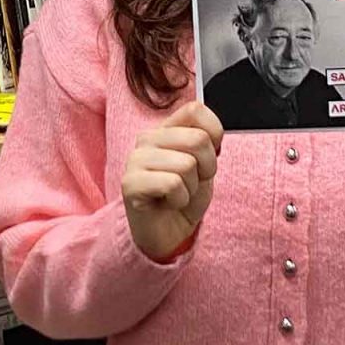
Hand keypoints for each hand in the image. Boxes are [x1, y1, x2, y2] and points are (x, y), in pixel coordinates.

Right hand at [122, 101, 222, 261]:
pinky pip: (172, 184)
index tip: (208, 156)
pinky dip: (180, 199)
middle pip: (198, 139)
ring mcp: (135, 159)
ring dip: (191, 187)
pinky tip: (168, 203)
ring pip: (186, 164)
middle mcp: (147, 139)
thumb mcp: (204, 166)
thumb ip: (207, 142)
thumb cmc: (184, 198)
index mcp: (166, 129)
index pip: (195, 110)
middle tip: (192, 182)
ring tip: (178, 194)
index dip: (214, 133)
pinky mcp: (130, 183)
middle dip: (206, 168)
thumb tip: (212, 134)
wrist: (167, 233)